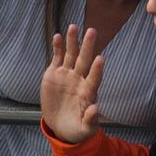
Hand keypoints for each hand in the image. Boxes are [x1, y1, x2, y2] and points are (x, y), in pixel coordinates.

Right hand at [40, 24, 103, 143]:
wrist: (60, 125)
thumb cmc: (77, 128)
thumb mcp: (85, 129)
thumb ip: (91, 120)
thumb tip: (96, 108)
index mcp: (88, 92)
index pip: (94, 78)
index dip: (97, 70)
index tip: (100, 59)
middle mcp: (79, 80)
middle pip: (84, 60)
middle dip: (87, 46)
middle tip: (92, 31)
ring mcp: (67, 75)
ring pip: (71, 55)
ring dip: (72, 41)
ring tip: (73, 27)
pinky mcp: (54, 73)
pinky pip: (57, 58)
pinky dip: (57, 47)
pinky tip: (57, 36)